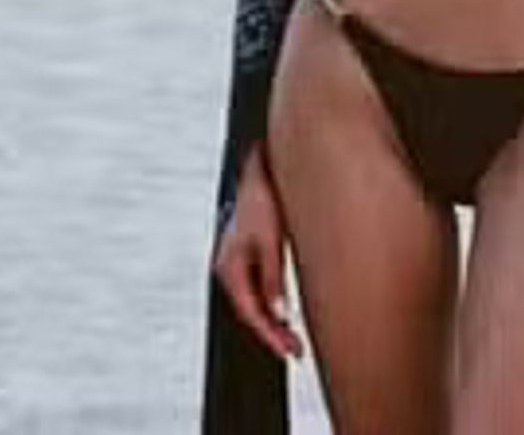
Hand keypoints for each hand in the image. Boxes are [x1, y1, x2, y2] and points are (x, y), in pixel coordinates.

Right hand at [213, 165, 303, 361]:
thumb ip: (273, 278)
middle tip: (294, 350)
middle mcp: (229, 268)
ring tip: (291, 339)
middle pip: (250, 312)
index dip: (269, 334)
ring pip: (252, 303)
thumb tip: (278, 312)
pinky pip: (256, 290)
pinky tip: (282, 312)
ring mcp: (236, 264)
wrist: (257, 172)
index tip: (287, 349)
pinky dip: (269, 305)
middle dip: (272, 333)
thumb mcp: (271, 240)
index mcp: (229, 267)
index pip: (249, 312)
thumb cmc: (261, 199)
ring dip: (271, 321)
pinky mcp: (246, 258)